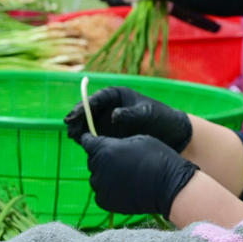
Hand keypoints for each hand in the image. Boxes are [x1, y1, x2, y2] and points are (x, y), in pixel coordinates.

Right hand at [64, 85, 191, 149]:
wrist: (173, 135)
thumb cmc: (161, 119)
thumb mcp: (147, 114)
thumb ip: (130, 114)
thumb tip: (113, 116)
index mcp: (116, 96)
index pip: (94, 100)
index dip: (82, 107)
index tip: (73, 116)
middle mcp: (108, 107)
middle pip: (87, 112)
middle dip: (77, 120)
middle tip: (70, 130)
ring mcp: (107, 122)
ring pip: (87, 125)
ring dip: (79, 130)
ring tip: (74, 137)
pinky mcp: (109, 136)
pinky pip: (94, 137)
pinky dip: (87, 140)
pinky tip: (83, 145)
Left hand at [79, 133, 198, 216]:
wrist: (169, 187)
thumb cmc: (157, 158)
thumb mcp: (138, 139)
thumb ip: (117, 142)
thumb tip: (108, 146)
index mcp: (104, 149)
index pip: (87, 142)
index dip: (90, 139)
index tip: (93, 140)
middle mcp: (98, 168)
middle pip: (92, 160)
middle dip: (100, 157)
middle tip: (117, 159)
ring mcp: (100, 187)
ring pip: (96, 176)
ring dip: (104, 173)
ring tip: (122, 174)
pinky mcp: (105, 202)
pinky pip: (101, 192)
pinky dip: (108, 189)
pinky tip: (122, 187)